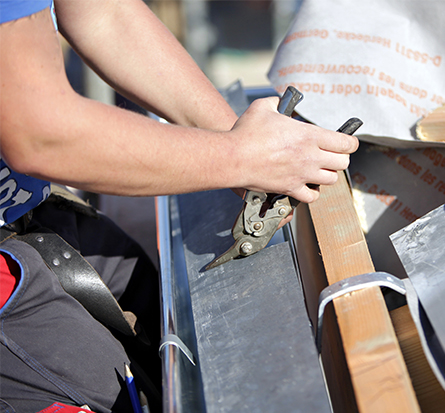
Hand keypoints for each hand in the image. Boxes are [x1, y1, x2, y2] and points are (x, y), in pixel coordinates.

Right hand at [229, 96, 358, 202]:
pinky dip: (312, 193)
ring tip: (318, 170)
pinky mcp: (290, 188)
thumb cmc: (247, 133)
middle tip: (330, 155)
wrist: (233, 157)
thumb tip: (279, 102)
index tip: (347, 143)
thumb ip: (276, 102)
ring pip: (331, 180)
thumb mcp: (263, 107)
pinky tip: (306, 186)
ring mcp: (302, 174)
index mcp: (309, 135)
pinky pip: (311, 197)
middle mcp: (310, 156)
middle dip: (339, 159)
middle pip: (342, 163)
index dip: (350, 143)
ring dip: (327, 174)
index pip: (346, 143)